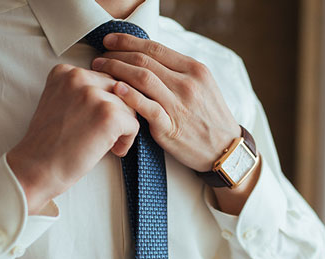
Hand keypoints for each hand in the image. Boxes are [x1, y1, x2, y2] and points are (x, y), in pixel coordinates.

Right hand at [7, 64, 138, 212]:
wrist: (36, 168)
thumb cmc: (49, 142)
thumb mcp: (58, 102)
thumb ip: (81, 92)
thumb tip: (118, 91)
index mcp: (65, 71)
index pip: (104, 80)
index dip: (102, 104)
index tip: (89, 122)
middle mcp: (79, 77)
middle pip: (119, 91)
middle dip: (116, 114)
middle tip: (99, 135)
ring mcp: (94, 95)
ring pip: (129, 107)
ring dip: (122, 128)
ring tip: (104, 144)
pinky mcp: (109, 114)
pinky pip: (134, 124)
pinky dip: (127, 141)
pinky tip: (112, 150)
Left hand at [91, 34, 240, 171]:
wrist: (225, 150)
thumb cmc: (210, 118)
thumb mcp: (202, 86)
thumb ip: (178, 71)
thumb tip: (148, 58)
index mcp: (194, 69)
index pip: (155, 48)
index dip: (128, 42)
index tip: (110, 41)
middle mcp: (188, 84)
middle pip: (145, 61)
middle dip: (116, 55)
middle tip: (100, 58)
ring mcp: (179, 105)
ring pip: (143, 79)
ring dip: (116, 71)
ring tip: (100, 71)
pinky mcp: (171, 128)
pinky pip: (148, 108)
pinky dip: (130, 96)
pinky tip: (116, 89)